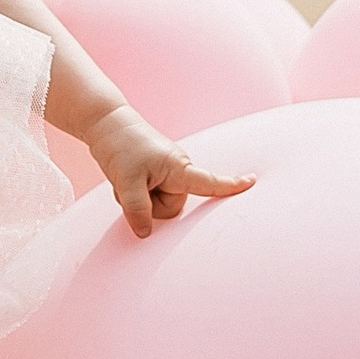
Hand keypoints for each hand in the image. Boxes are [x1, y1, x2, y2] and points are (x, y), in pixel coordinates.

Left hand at [87, 103, 253, 240]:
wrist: (106, 124)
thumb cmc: (120, 145)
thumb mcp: (125, 181)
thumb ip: (137, 210)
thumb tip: (145, 234)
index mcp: (179, 168)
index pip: (210, 182)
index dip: (231, 186)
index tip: (253, 183)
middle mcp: (177, 171)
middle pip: (171, 209)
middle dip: (150, 205)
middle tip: (132, 184)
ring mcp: (166, 174)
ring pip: (159, 207)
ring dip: (140, 200)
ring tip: (128, 179)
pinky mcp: (156, 177)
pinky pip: (150, 199)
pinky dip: (135, 196)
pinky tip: (126, 180)